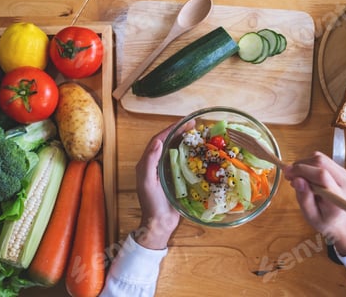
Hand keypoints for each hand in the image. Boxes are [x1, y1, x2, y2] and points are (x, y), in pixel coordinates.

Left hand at [133, 121, 192, 249]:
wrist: (159, 223)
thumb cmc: (152, 204)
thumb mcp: (148, 182)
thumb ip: (150, 162)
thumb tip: (158, 142)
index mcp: (147, 163)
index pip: (158, 140)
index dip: (170, 129)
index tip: (183, 122)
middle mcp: (155, 164)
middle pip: (167, 142)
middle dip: (179, 131)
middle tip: (194, 124)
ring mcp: (165, 170)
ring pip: (175, 150)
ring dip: (184, 140)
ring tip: (197, 133)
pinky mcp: (174, 177)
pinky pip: (182, 161)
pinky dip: (189, 153)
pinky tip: (198, 151)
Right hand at [283, 151, 345, 255]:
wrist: (342, 221)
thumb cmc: (326, 221)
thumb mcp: (311, 217)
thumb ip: (304, 199)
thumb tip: (297, 180)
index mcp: (338, 198)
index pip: (321, 175)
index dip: (302, 170)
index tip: (287, 172)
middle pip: (321, 163)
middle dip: (301, 165)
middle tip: (289, 175)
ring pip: (321, 159)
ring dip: (305, 164)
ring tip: (297, 177)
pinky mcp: (343, 171)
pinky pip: (324, 161)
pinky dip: (310, 165)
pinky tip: (306, 176)